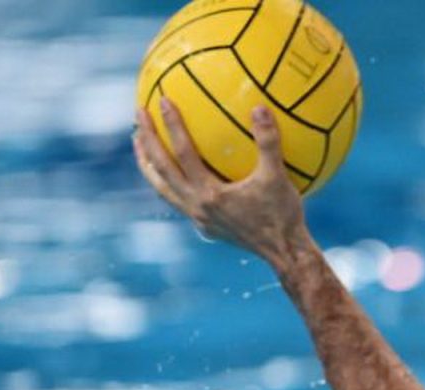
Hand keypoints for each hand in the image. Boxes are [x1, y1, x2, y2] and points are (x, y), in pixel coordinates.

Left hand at [133, 98, 309, 266]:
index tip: (162, 100)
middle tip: (139, 114)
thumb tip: (260, 107)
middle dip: (147, 140)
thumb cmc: (283, 215)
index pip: (183, 153)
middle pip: (161, 170)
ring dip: (148, 164)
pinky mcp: (205, 226)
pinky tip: (172, 171)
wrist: (285, 253)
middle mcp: (196, 206)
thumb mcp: (278, 177)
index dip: (172, 125)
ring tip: (140, 143)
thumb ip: (269, 143)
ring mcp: (198, 218)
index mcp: (210, 194)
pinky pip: (176, 199)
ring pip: (162, 188)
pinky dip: (167, 181)